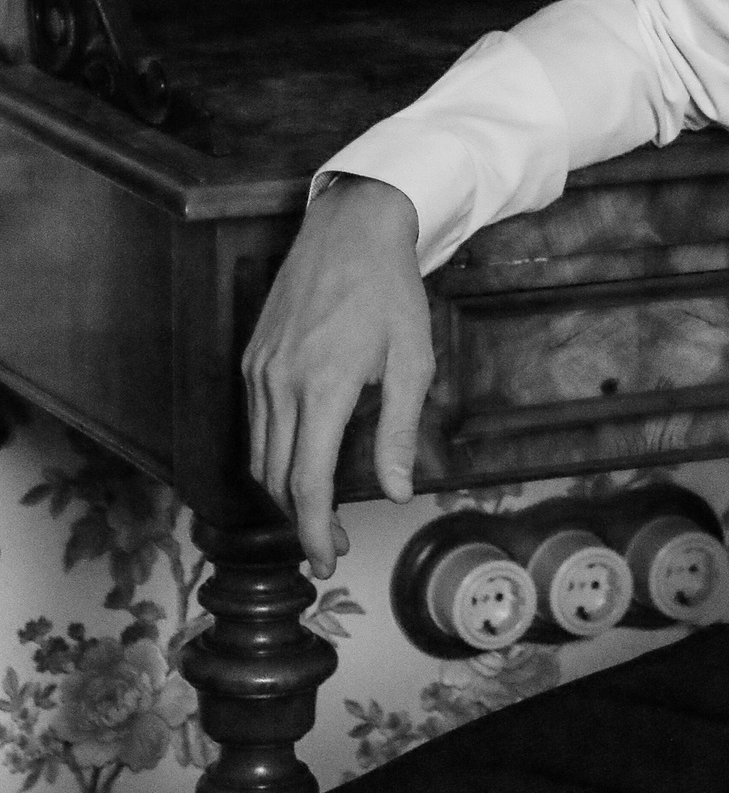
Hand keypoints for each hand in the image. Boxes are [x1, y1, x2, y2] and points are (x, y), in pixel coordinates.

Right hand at [243, 175, 433, 578]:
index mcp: (323, 387)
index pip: (306, 483)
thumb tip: (397, 492)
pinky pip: (254, 425)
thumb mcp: (412, 362)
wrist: (350, 230)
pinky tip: (300, 464)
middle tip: (330, 547)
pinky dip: (272, 457)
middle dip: (300, 522)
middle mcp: (279, 383)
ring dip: (283, 493)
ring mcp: (259, 370)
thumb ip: (399, 432)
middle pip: (276, 479)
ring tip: (317, 514)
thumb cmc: (390, 293)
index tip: (326, 562)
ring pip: (258, 456)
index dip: (313, 531)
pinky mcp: (251, 359)